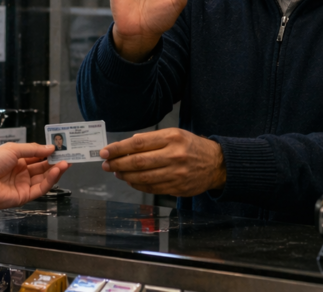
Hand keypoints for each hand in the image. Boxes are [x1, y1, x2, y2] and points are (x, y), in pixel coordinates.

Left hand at [0, 143, 69, 209]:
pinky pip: (40, 188)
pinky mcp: (25, 196)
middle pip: (42, 168)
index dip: (48, 153)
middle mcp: (21, 173)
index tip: (60, 148)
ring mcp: (24, 185)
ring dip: (56, 171)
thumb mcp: (13, 149)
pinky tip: (57, 171)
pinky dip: (50, 180)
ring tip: (66, 163)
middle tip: (69, 156)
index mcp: (17, 160)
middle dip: (55, 162)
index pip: (37, 157)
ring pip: (44, 178)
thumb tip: (51, 148)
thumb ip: (34, 150)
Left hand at [99, 128, 225, 196]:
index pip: (138, 144)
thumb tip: (128, 145)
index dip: (118, 149)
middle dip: (117, 164)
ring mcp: (176, 173)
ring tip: (116, 172)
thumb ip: (152, 139)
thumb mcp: (175, 134)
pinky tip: (131, 181)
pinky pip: (152, 188)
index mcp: (172, 138)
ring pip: (143, 177)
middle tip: (106, 165)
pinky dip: (138, 185)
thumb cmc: (192, 146)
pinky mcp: (177, 188)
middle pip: (138, 162)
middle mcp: (174, 155)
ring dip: (125, 176)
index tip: (105, 152)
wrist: (217, 164)